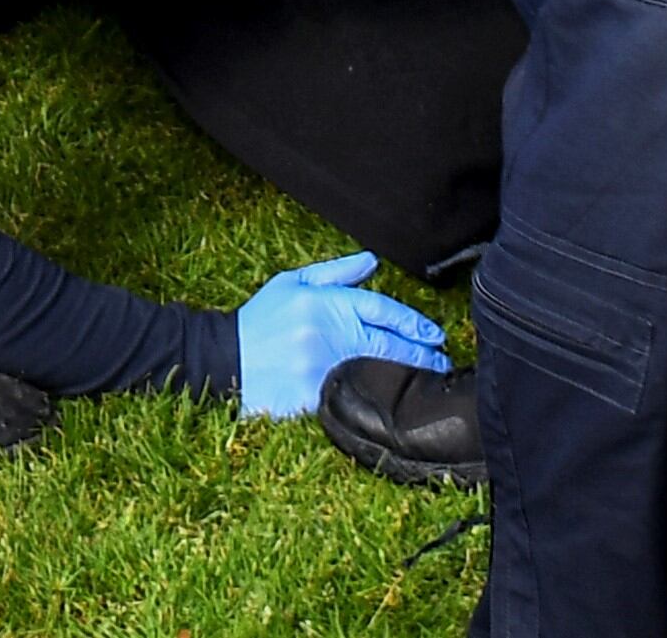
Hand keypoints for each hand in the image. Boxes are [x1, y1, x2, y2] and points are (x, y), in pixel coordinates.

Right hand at [234, 252, 449, 419]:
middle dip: (421, 355)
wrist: (223, 360)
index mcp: (327, 303)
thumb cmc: (261, 320)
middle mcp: (329, 333)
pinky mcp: (313, 397)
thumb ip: (336, 273)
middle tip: (443, 362)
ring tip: (427, 384)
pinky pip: (353, 398)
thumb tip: (373, 261)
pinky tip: (393, 406)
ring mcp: (322, 367)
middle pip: (388, 344)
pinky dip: (375, 401)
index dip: (414, 323)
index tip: (436, 335)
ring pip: (376, 373)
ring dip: (404, 379)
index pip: (383, 311)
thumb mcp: (293, 283)